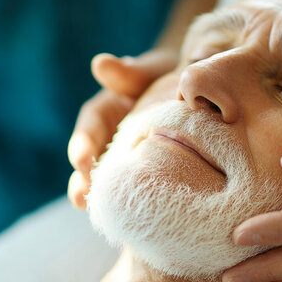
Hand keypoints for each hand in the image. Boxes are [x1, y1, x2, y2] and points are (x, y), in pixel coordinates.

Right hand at [67, 49, 176, 208]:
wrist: (201, 91)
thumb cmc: (172, 74)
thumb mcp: (153, 70)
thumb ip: (131, 72)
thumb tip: (100, 64)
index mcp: (110, 108)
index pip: (92, 123)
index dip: (83, 142)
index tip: (81, 159)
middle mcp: (112, 134)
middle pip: (91, 157)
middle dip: (83, 178)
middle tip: (80, 198)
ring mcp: (126, 155)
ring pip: (108, 176)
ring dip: (98, 195)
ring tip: (93, 212)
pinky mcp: (145, 170)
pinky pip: (133, 185)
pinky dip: (130, 199)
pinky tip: (133, 217)